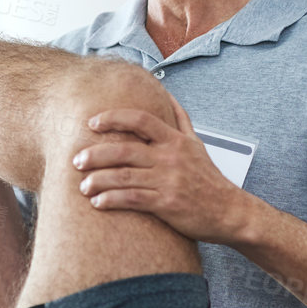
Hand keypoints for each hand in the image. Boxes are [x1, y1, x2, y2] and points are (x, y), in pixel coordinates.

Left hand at [73, 92, 252, 244]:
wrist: (229, 212)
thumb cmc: (208, 179)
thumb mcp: (197, 144)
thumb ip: (180, 120)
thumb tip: (167, 96)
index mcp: (174, 141)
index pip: (140, 120)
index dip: (113, 118)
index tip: (92, 123)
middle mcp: (170, 158)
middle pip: (124, 149)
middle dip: (95, 154)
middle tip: (76, 160)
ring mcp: (168, 180)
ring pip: (123, 176)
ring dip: (98, 180)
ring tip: (83, 186)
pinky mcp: (167, 203)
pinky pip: (132, 199)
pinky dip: (111, 199)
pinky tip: (98, 202)